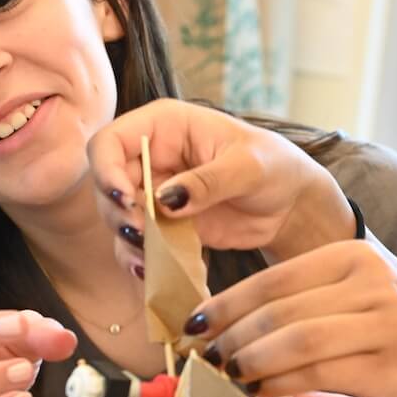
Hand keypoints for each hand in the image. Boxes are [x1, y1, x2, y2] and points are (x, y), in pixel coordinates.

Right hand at [86, 99, 351, 259]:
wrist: (289, 204)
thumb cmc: (274, 166)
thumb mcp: (248, 166)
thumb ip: (208, 181)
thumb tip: (166, 200)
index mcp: (164, 126)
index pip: (110, 142)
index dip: (107, 170)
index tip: (126, 199)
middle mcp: (151, 157)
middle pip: (106, 184)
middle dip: (119, 212)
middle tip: (145, 233)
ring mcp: (154, 193)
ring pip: (117, 217)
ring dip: (127, 239)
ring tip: (150, 256)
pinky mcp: (163, 225)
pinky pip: (136, 244)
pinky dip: (138, 258)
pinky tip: (151, 270)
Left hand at [195, 241, 396, 396]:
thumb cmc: (390, 343)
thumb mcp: (348, 307)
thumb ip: (297, 304)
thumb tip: (218, 317)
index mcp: (353, 256)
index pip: (273, 278)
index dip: (226, 305)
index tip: (193, 328)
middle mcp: (372, 278)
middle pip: (279, 309)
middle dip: (233, 338)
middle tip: (204, 362)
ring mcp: (385, 319)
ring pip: (294, 340)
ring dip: (252, 363)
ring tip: (226, 381)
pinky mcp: (387, 364)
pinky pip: (317, 375)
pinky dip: (280, 388)